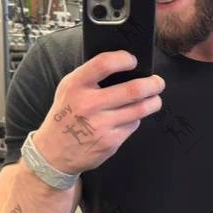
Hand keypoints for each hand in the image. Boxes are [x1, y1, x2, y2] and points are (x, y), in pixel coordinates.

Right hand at [36, 51, 164, 175]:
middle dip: (153, 84)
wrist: (53, 153)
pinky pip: (132, 125)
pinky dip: (136, 118)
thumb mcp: (68, 89)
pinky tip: (132, 116)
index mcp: (76, 85)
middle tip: (158, 82)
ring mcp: (101, 125)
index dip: (124, 59)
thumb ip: (90, 76)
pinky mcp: (110, 142)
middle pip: (133, 90)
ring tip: (155, 98)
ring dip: (153, 102)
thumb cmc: (65, 116)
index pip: (105, 64)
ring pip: (139, 109)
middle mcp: (89, 104)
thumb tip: (123, 66)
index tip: (133, 60)